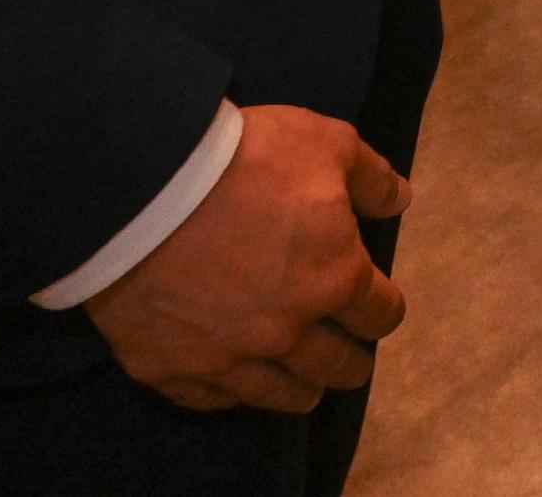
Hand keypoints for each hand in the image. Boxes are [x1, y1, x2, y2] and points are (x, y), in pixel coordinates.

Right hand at [85, 106, 407, 414]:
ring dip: (300, 389)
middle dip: (349, 360)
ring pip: (279, 395)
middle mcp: (288, 331)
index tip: (377, 306)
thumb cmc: (244, 159)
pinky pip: (210, 399)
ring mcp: (227, 358)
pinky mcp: (170, 369)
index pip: (380, 314)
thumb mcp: (325, 143)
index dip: (383, 309)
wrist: (142, 189)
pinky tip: (232, 386)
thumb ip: (369, 177)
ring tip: (305, 389)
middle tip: (348, 358)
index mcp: (334, 279)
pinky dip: (227, 393)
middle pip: (337, 366)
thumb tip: (399, 201)